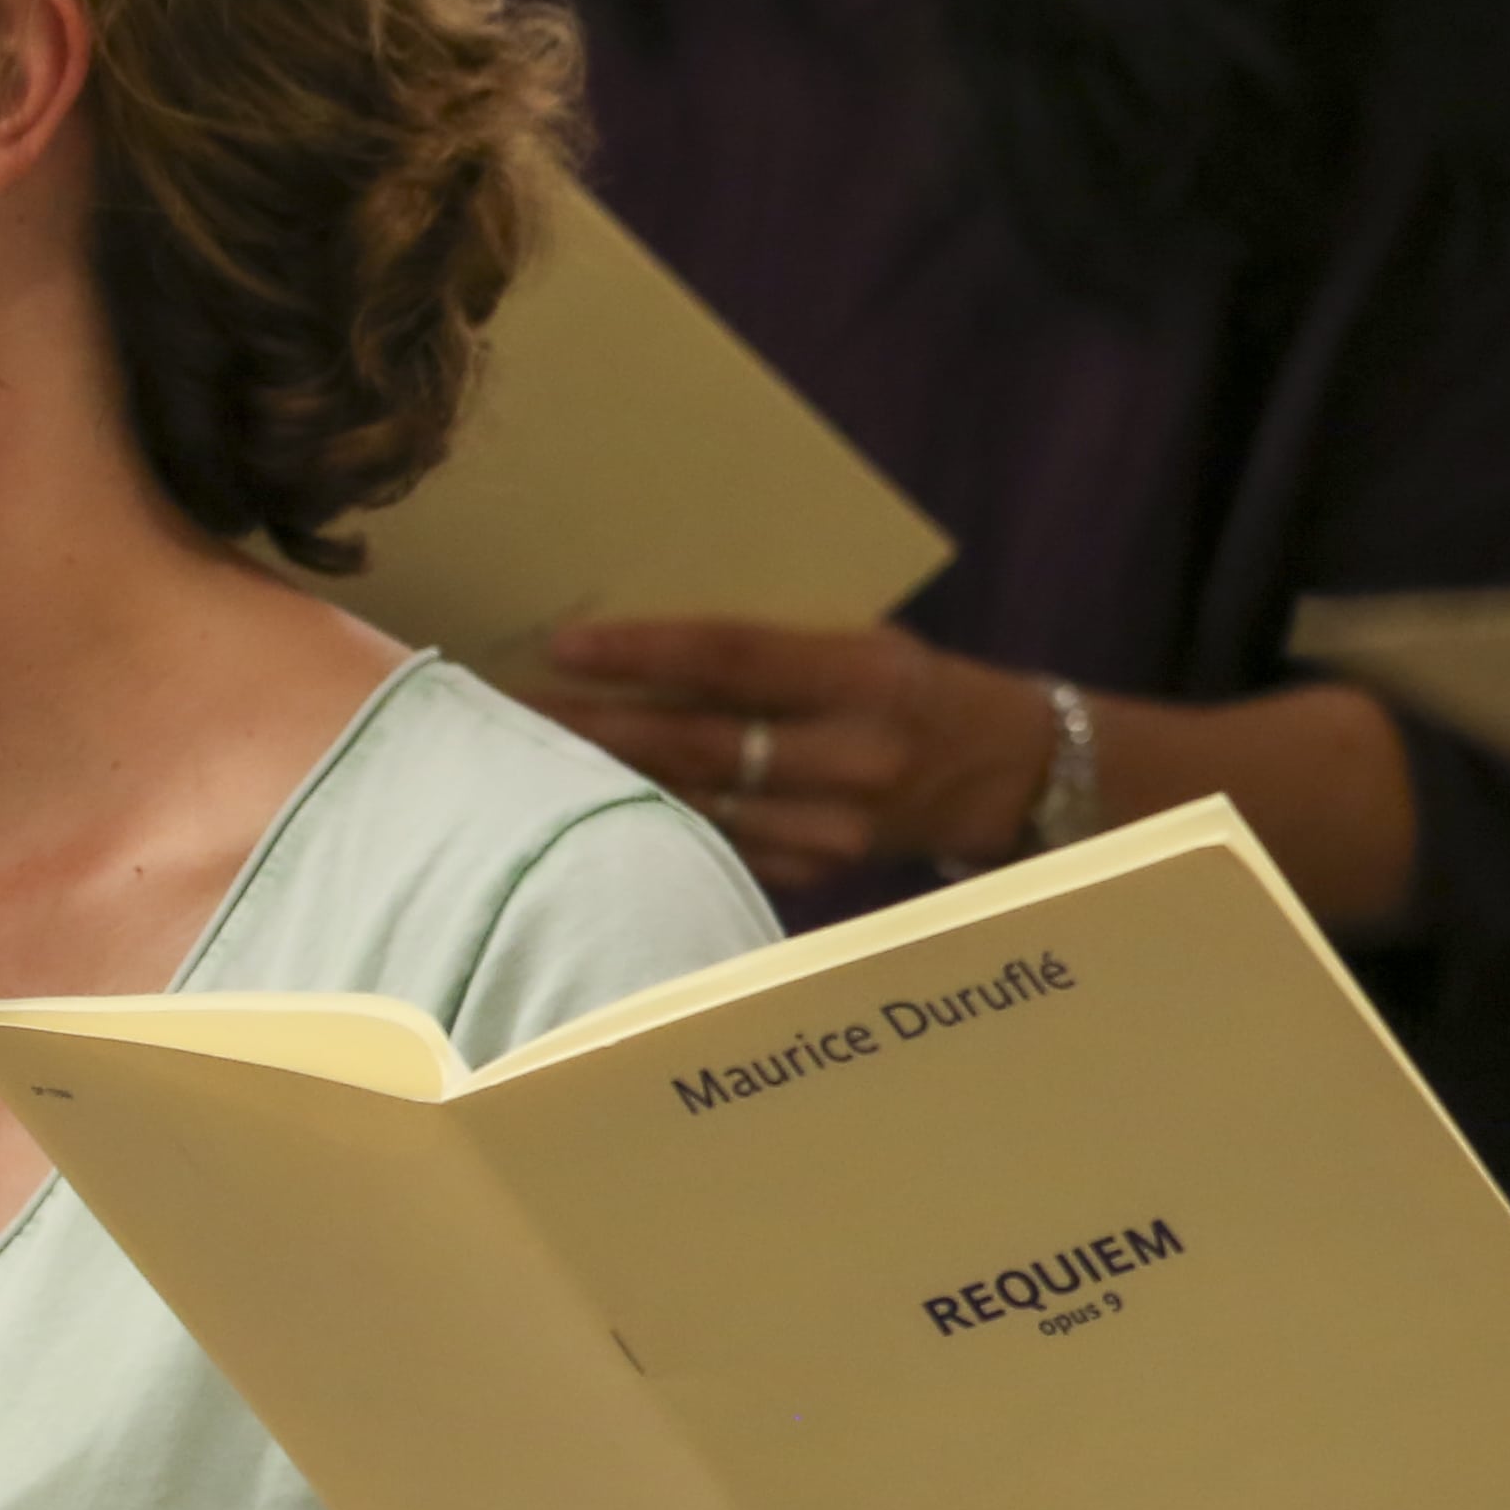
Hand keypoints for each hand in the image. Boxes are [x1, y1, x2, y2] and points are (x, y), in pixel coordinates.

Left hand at [535, 618, 1059, 891]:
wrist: (1003, 771)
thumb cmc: (908, 684)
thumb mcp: (859, 640)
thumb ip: (771, 645)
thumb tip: (636, 637)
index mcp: (863, 676)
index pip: (732, 658)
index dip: (642, 651)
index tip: (562, 645)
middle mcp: (854, 756)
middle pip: (696, 742)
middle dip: (593, 725)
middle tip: (506, 707)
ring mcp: (837, 827)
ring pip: (693, 806)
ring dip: (602, 783)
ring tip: (524, 760)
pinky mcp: (818, 872)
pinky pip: (714, 848)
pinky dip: (646, 828)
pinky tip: (587, 813)